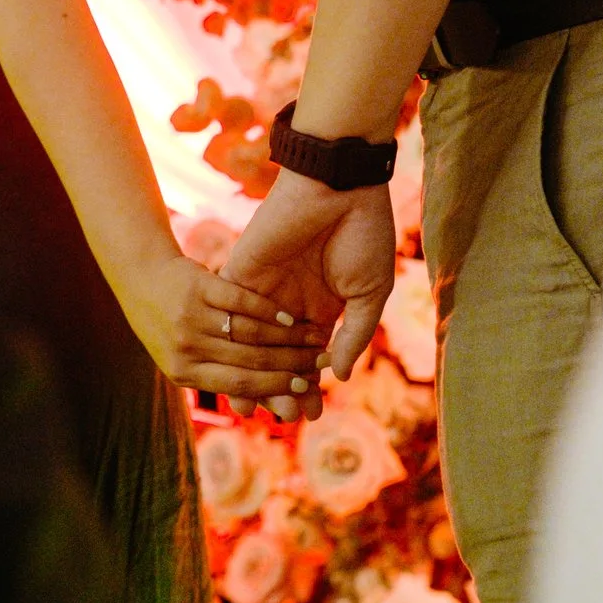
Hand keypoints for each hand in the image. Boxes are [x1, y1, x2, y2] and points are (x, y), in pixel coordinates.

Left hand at [125, 249, 330, 401]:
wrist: (141, 278)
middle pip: (250, 360)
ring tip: (314, 339)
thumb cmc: (173, 325)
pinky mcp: (198, 286)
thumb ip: (222, 377)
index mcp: (184, 373)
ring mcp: (191, 317)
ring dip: (288, 338)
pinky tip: (290, 317)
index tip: (306, 389)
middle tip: (321, 362)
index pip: (240, 386)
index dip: (276, 388)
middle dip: (292, 363)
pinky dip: (270, 311)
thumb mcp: (185, 358)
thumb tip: (272, 407)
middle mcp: (186, 348)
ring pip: (250, 333)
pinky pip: (243, 302)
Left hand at [221, 169, 397, 420]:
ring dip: (258, 377)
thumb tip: (338, 375)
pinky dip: (235, 348)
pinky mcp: (241, 275)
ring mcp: (265, 292)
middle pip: (279, 359)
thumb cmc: (363, 232)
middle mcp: (290, 305)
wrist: (338, 185)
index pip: (310, 358)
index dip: (310, 386)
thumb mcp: (369, 291)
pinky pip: (233, 318)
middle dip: (283, 390)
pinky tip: (237, 369)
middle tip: (288, 417)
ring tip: (263, 408)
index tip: (311, 415)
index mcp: (323, 308)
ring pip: (253, 347)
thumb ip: (353, 334)